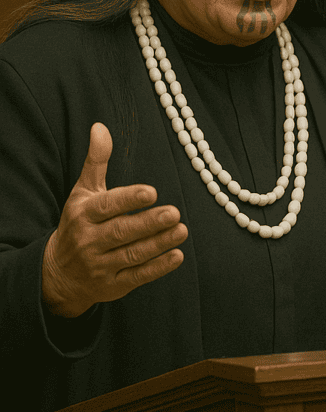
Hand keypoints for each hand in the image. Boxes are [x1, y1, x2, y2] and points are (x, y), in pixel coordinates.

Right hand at [42, 123, 187, 317]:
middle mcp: (90, 241)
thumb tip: (100, 126)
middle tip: (174, 213)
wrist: (58, 273)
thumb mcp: (83, 191)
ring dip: (159, 244)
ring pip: (132, 254)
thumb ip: (96, 161)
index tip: (152, 192)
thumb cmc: (78, 223)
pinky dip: (157, 268)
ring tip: (181, 230)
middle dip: (149, 223)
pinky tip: (177, 256)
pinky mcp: (113, 285)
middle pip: (122, 232)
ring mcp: (100, 265)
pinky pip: (137, 276)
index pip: (107, 207)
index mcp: (84, 215)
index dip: (129, 199)